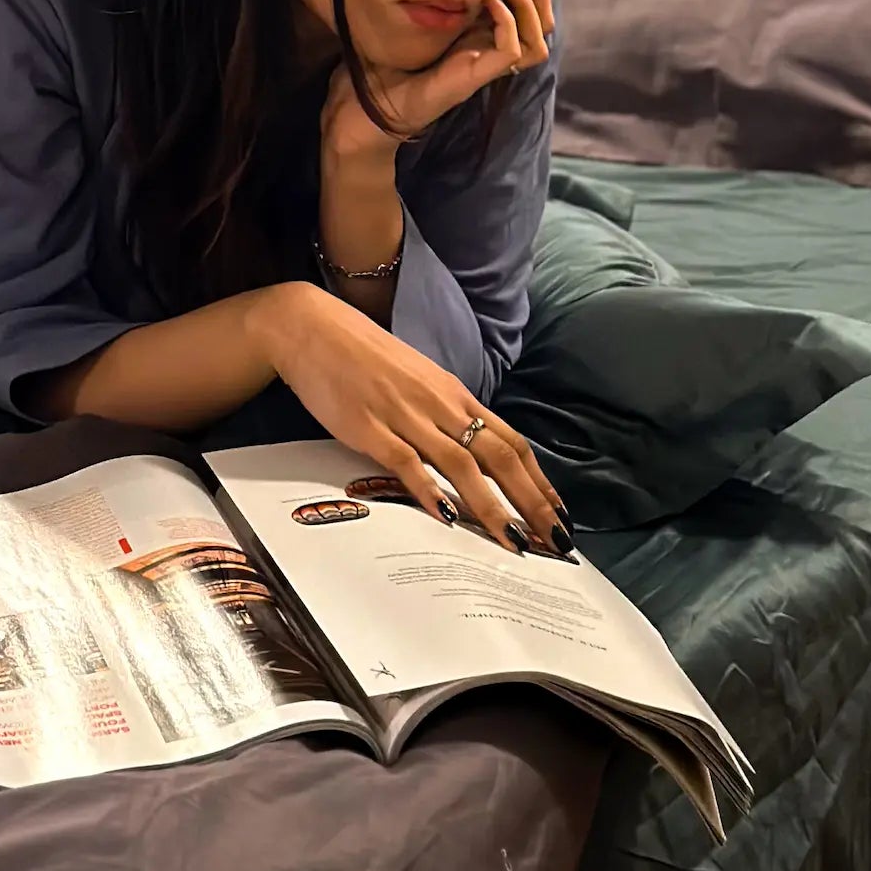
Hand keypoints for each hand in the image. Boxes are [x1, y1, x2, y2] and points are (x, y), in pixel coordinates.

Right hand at [255, 284, 569, 555]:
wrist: (313, 328)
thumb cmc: (364, 357)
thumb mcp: (417, 380)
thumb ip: (443, 413)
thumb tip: (471, 453)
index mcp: (453, 394)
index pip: (510, 441)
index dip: (538, 480)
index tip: (558, 513)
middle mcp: (438, 405)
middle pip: (498, 457)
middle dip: (531, 502)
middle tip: (556, 541)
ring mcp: (405, 415)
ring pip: (461, 464)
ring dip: (493, 507)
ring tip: (515, 542)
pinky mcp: (369, 426)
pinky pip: (406, 462)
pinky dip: (430, 491)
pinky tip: (447, 518)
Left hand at [322, 0, 554, 160]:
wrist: (370, 105)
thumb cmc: (389, 64)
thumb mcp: (420, 19)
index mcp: (484, 36)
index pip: (532, 6)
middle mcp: (492, 52)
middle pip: (544, 20)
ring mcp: (486, 66)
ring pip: (538, 37)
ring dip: (525, 3)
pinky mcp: (475, 78)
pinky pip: (512, 49)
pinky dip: (506, 22)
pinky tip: (486, 2)